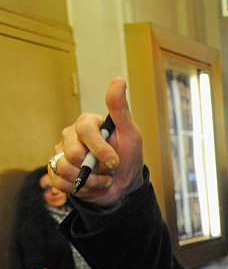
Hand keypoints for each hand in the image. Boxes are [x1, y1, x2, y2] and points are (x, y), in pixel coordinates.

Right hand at [49, 78, 143, 205]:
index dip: (99, 148)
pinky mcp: (56, 172)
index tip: (114, 161)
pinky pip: (58, 181)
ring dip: (89, 180)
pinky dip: (79, 188)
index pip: (85, 130)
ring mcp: (61, 154)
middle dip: (94, 167)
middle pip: (71, 152)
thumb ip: (120, 109)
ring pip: (63, 168)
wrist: (123, 184)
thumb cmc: (128, 156)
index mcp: (87, 124)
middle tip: (109, 170)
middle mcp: (71, 137)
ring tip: (102, 179)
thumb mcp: (130, 133)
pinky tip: (91, 185)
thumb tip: (118, 80)